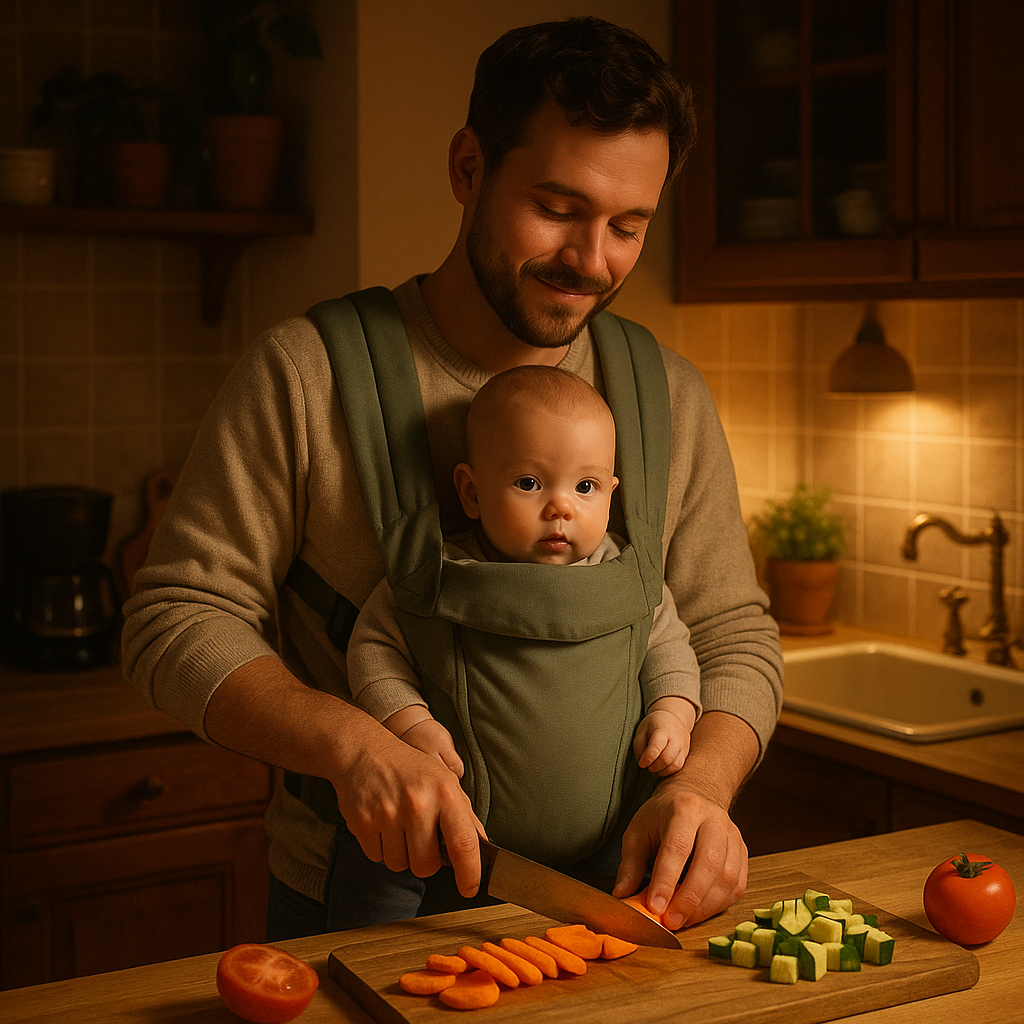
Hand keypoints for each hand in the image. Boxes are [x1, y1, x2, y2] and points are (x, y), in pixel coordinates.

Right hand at [334, 724, 484, 896]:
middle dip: (425, 860)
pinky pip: (376, 857)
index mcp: (445, 792)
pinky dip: (380, 847)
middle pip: (426, 866)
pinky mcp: (362, 822)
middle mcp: (418, 803)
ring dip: (400, 853)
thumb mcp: (444, 781)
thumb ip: (464, 815)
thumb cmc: (410, 768)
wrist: (364, 750)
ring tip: (398, 825)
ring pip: (399, 865)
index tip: (470, 888)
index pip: (464, 843)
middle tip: (420, 837)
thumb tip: (482, 849)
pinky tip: (381, 822)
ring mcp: (388, 813)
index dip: (470, 873)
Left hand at [613, 711, 756, 929]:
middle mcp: (713, 819)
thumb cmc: (662, 815)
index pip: (677, 848)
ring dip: (706, 906)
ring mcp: (733, 835)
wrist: (696, 793)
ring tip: (683, 920)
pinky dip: (720, 904)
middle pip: (708, 863)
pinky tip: (701, 912)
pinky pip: (738, 884)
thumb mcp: (638, 830)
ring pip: (728, 877)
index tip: (655, 907)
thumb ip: (630, 864)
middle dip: (689, 899)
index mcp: (684, 809)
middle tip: (671, 921)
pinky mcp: (743, 851)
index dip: (666, 880)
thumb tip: (622, 896)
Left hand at [634, 699, 694, 775]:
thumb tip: (642, 763)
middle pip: (666, 759)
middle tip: (647, 765)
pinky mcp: (685, 753)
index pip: (656, 747)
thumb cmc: (654, 725)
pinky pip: (679, 767)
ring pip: (675, 765)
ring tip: (653, 767)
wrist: (675, 717)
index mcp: (662, 730)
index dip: (647, 758)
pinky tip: (661, 768)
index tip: (641, 763)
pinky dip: (668, 771)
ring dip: (661, 771)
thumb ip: (639, 746)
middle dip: (654, 766)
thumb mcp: (642, 729)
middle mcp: (675, 739)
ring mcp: (683, 746)